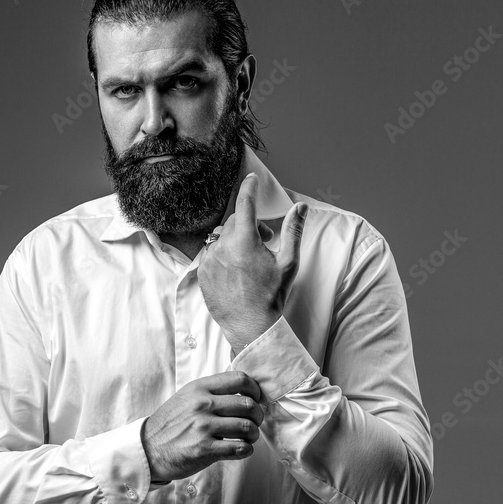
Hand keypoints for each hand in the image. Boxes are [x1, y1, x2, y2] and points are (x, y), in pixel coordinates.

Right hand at [141, 372, 262, 481]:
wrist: (147, 449)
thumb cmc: (170, 424)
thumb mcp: (186, 397)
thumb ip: (211, 391)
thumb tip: (243, 390)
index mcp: (200, 388)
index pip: (240, 379)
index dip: (255, 390)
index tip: (256, 399)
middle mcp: (203, 404)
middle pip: (249, 404)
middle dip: (258, 415)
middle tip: (254, 422)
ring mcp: (204, 427)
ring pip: (248, 427)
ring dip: (253, 434)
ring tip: (248, 437)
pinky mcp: (205, 449)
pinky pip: (240, 448)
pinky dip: (246, 450)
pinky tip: (241, 449)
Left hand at [199, 172, 307, 352]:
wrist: (251, 325)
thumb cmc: (271, 295)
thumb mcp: (288, 262)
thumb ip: (293, 231)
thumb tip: (301, 207)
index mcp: (245, 241)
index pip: (245, 204)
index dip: (250, 188)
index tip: (252, 178)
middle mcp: (223, 247)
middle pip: (235, 221)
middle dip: (250, 224)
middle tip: (265, 240)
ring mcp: (209, 260)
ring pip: (221, 237)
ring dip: (235, 240)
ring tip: (249, 258)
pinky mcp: (201, 273)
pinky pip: (211, 253)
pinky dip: (222, 255)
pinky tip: (235, 270)